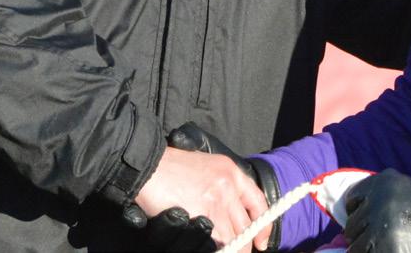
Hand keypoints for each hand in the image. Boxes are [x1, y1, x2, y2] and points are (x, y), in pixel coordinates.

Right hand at [134, 145, 270, 249]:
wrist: (148, 166)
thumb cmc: (171, 168)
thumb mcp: (205, 167)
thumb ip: (222, 187)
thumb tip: (231, 216)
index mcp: (232, 172)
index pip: (259, 203)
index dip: (263, 227)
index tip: (260, 243)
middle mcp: (229, 186)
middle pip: (246, 227)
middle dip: (242, 244)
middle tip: (234, 250)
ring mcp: (216, 202)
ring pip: (233, 239)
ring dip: (227, 249)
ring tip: (218, 249)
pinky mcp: (202, 216)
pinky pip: (216, 244)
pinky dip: (211, 249)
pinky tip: (202, 247)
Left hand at [343, 169, 410, 252]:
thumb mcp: (400, 187)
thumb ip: (374, 194)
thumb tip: (347, 216)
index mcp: (379, 184)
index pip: (352, 200)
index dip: (359, 211)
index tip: (368, 218)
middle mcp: (376, 204)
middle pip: (352, 226)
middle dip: (363, 232)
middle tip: (379, 236)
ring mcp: (380, 229)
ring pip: (356, 246)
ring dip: (367, 247)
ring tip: (385, 245)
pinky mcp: (386, 249)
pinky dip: (374, 252)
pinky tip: (387, 249)